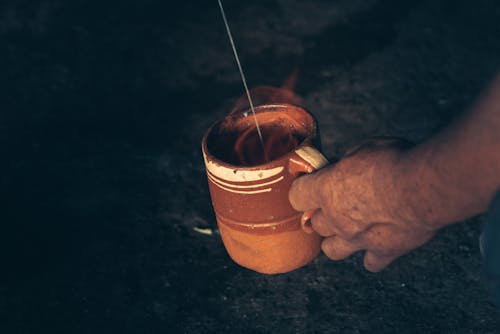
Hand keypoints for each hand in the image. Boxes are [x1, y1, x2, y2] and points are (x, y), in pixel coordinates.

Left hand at [289, 139, 437, 271]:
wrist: (425, 188)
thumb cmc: (395, 161)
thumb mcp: (363, 148)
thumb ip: (347, 163)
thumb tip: (343, 167)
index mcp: (325, 190)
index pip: (296, 196)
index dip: (302, 189)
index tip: (310, 184)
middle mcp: (335, 218)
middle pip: (314, 223)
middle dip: (322, 214)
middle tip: (335, 203)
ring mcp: (356, 239)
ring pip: (331, 250)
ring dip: (336, 240)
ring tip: (348, 228)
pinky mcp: (383, 251)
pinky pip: (370, 262)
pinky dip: (372, 255)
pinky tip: (378, 244)